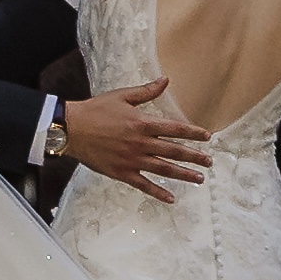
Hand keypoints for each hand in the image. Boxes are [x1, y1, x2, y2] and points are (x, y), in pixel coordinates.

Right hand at [56, 82, 211, 199]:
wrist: (71, 129)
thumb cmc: (96, 110)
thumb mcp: (122, 96)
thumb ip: (146, 91)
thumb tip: (166, 80)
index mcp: (142, 123)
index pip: (175, 129)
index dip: (193, 133)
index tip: (207, 137)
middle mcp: (141, 143)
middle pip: (174, 151)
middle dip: (194, 156)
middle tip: (209, 161)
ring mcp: (132, 160)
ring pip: (164, 169)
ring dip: (184, 175)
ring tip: (200, 179)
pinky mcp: (122, 173)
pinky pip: (144, 185)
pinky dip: (158, 192)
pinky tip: (171, 198)